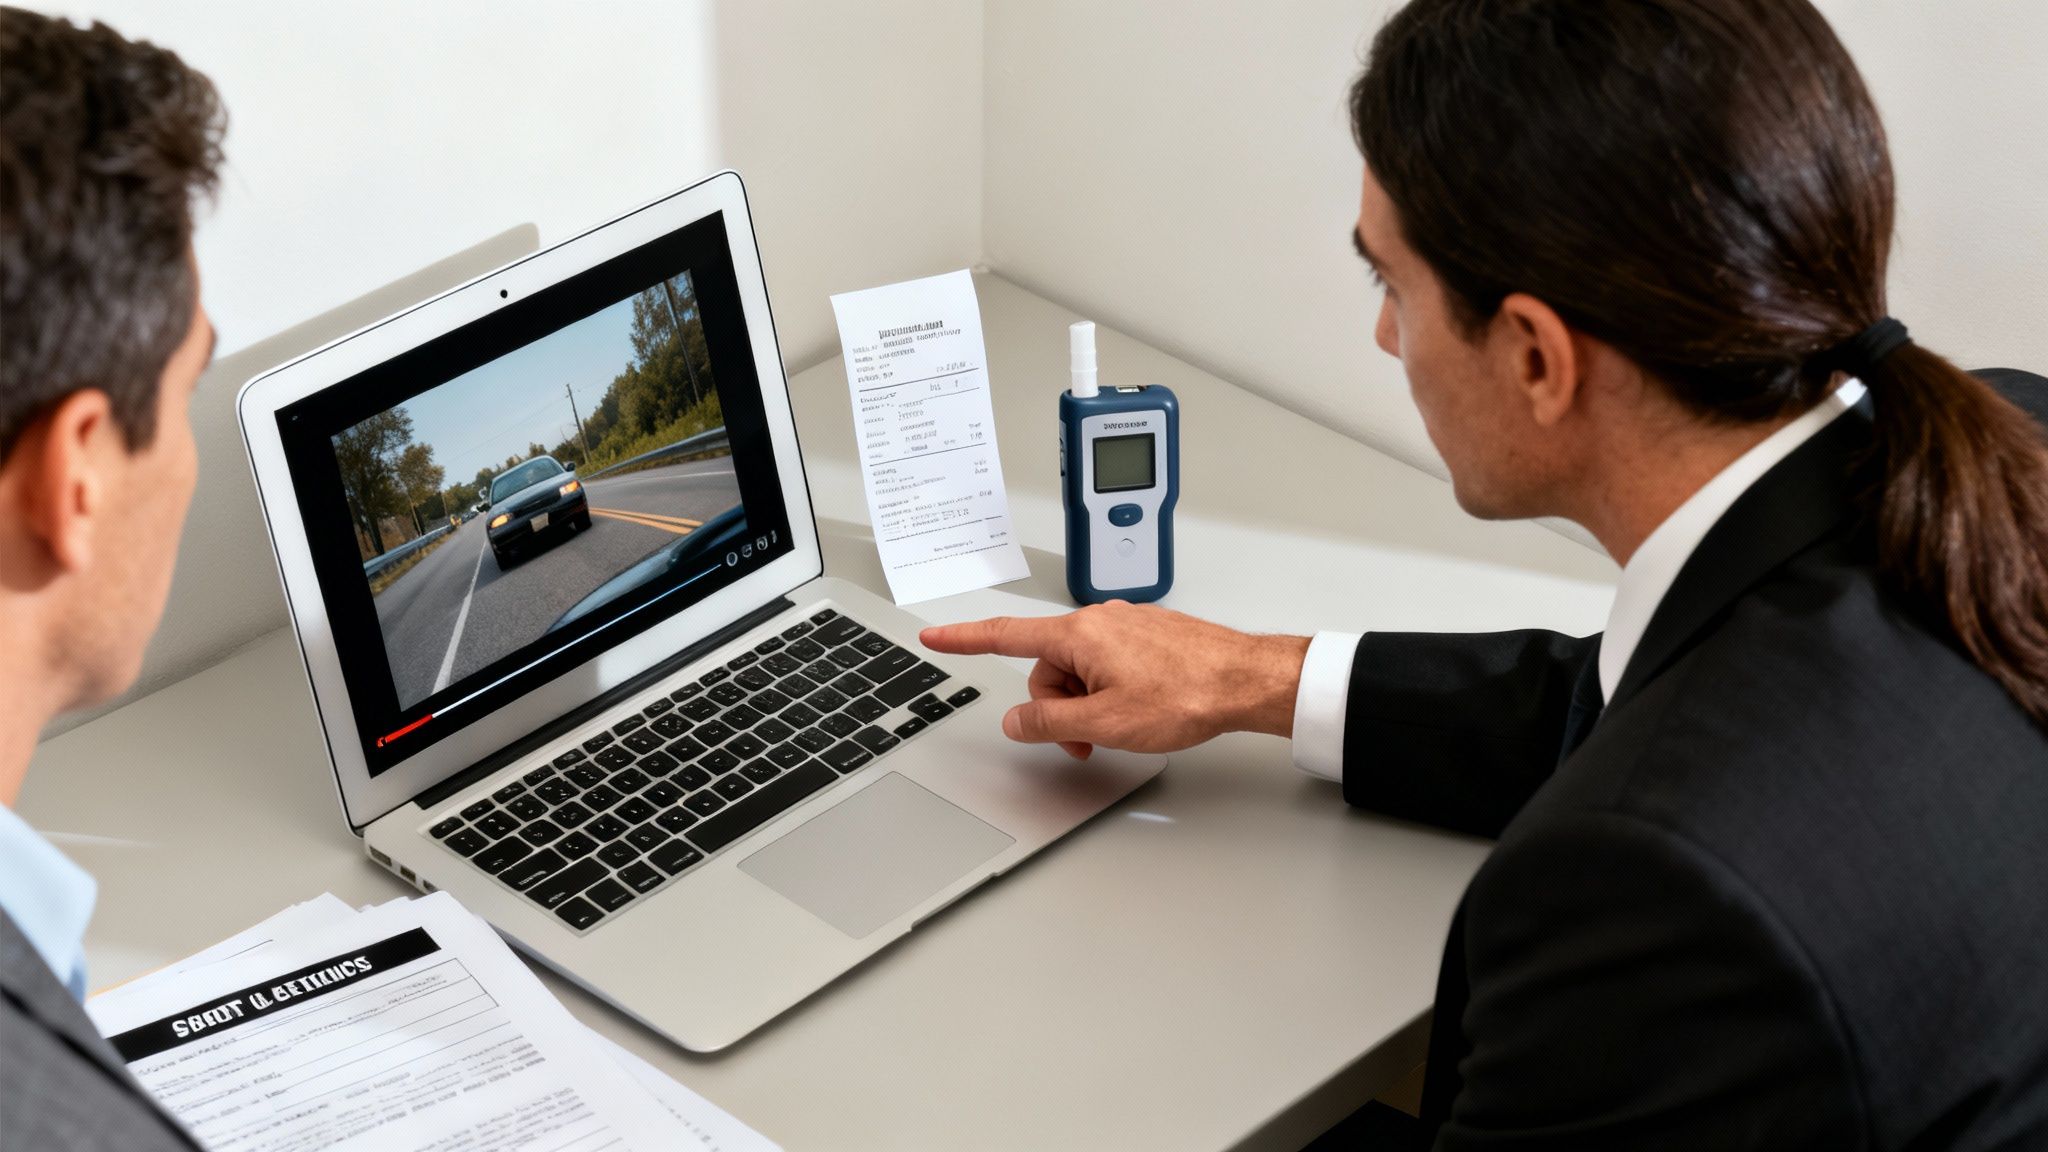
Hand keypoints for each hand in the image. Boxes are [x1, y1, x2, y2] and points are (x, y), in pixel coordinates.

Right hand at [919, 601, 1308, 759]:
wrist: (1245, 681)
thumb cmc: (1187, 693)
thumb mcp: (1104, 722)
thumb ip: (1049, 724)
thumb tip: (1017, 722)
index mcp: (1078, 634)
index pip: (1005, 635)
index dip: (965, 640)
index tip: (935, 637)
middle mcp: (1098, 620)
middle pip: (1048, 668)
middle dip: (1058, 708)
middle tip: (1087, 740)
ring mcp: (1125, 626)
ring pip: (1081, 671)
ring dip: (1088, 704)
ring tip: (1124, 725)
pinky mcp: (1148, 636)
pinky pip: (1109, 665)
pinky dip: (1111, 691)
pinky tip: (1142, 707)